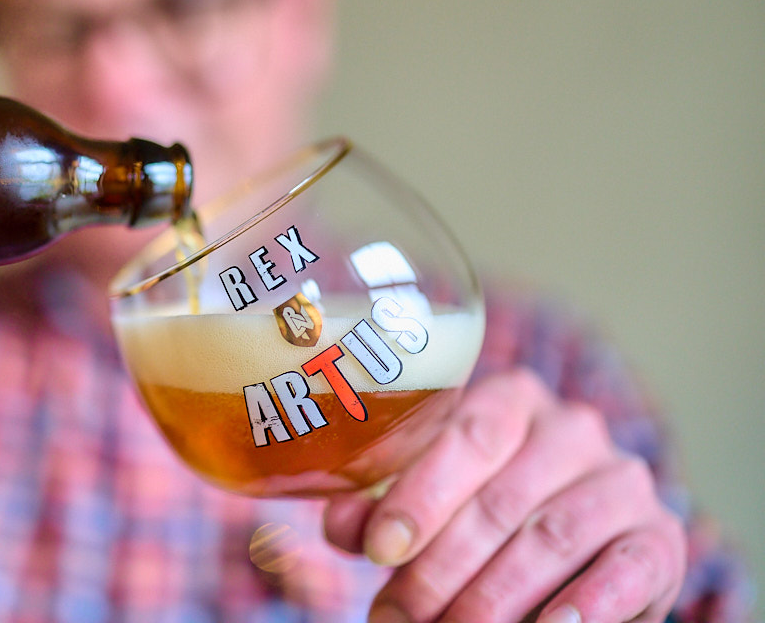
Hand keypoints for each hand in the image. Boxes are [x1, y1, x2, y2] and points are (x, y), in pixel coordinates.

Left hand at [322, 367, 685, 622]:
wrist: (570, 550)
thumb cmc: (478, 515)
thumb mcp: (427, 501)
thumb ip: (381, 506)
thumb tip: (342, 526)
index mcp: (509, 398)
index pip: (465, 436)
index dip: (420, 496)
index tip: (381, 551)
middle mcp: (571, 426)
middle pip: (500, 498)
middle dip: (440, 569)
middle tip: (397, 616)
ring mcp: (622, 479)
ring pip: (551, 536)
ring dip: (493, 597)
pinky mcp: (659, 537)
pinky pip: (624, 570)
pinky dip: (583, 606)